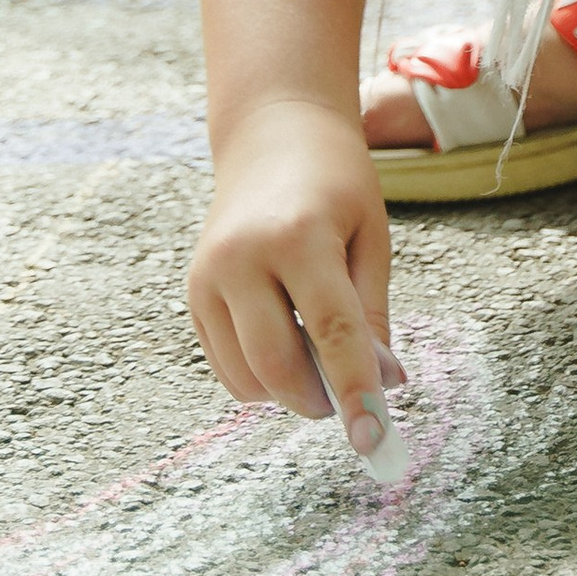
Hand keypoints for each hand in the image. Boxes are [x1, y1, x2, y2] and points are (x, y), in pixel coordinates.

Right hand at [186, 95, 399, 436]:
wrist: (273, 136)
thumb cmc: (335, 184)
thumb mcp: (371, 237)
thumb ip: (373, 314)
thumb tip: (382, 386)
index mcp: (300, 236)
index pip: (332, 332)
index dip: (355, 391)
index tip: (374, 439)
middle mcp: (244, 258)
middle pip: (278, 365)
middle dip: (318, 400)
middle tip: (349, 400)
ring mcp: (210, 277)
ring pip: (246, 376)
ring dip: (288, 392)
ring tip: (319, 362)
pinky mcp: (194, 293)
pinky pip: (225, 365)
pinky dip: (258, 378)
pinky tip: (287, 346)